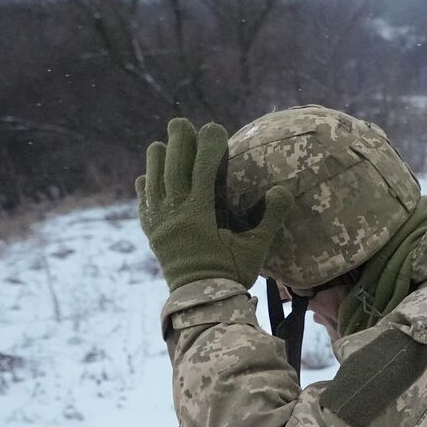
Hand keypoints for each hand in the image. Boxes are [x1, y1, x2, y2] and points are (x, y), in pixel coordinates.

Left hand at [135, 117, 292, 290]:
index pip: (203, 171)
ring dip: (157, 160)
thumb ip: (269, 217)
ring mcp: (159, 224)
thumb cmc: (232, 274)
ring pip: (153, 183)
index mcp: (199, 215)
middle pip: (173, 169)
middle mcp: (174, 215)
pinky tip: (146, 177)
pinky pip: (144, 205)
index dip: (209, 147)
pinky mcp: (153, 235)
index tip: (215, 128)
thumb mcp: (256, 248)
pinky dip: (145, 188)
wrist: (201, 303)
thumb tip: (282, 189)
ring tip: (161, 143)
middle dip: (178, 143)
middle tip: (181, 122)